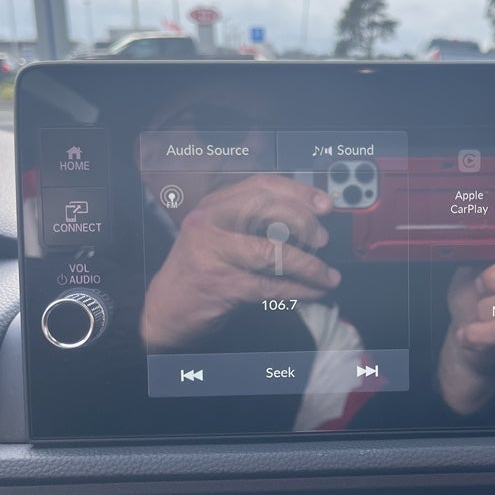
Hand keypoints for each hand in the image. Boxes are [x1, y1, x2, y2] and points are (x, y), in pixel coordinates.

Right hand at [142, 174, 339, 350]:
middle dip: (304, 223)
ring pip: (273, 252)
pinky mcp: (222, 285)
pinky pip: (272, 285)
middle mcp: (209, 223)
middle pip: (267, 210)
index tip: (324, 204)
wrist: (168, 308)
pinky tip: (313, 291)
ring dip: (309, 265)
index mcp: (214, 206)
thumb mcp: (220, 235)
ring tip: (326, 275)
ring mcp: (213, 254)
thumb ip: (254, 222)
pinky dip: (300, 289)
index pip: (261, 185)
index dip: (298, 192)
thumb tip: (309, 218)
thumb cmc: (201, 270)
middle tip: (323, 239)